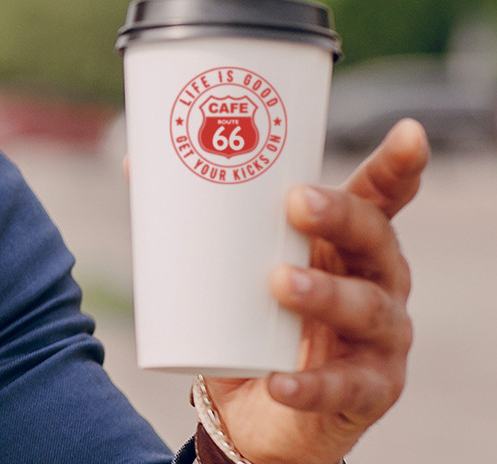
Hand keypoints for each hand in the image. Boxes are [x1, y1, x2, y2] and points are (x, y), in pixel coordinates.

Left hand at [204, 118, 426, 463]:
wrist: (255, 413)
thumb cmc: (253, 320)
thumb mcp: (232, 268)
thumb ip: (194, 220)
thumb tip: (135, 162)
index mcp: (350, 242)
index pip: (382, 198)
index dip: (399, 165)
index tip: (409, 133)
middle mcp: (379, 282)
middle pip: (374, 240)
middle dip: (340, 217)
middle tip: (296, 203)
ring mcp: (380, 338)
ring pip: (367, 309)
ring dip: (326, 293)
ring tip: (280, 282)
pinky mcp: (367, 392)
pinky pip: (344, 388)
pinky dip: (309, 384)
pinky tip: (280, 379)